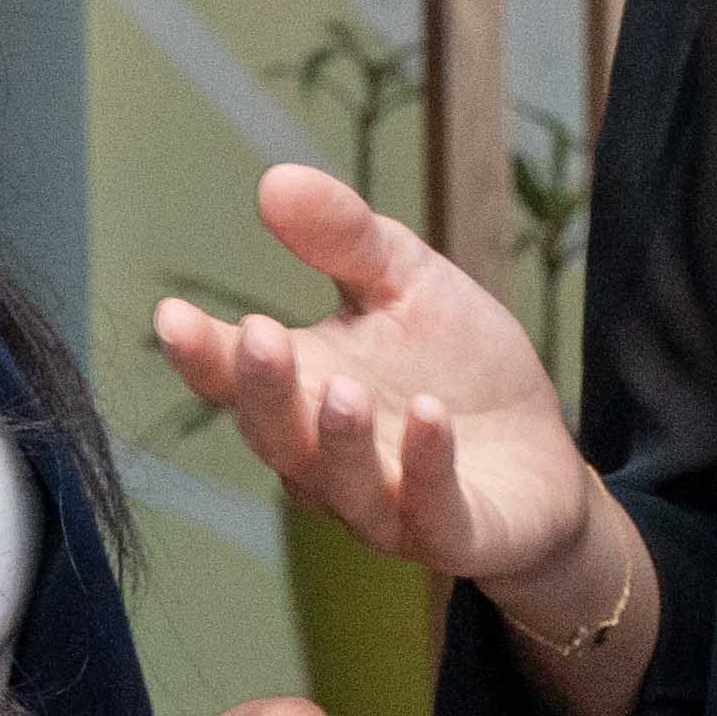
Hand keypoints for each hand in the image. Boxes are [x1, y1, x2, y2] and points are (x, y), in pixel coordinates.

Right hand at [153, 161, 606, 599]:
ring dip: (338, 440)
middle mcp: (327, 460)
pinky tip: (430, 415)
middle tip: (259, 338)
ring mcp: (387, 505)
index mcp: (303, 390)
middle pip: (276, 436)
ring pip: (342, 486)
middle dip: (264, 392)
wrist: (544, 454)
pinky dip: (426, 466)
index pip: (236, 377)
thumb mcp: (407, 282)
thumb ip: (344, 238)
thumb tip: (274, 180)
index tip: (172, 316)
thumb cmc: (458, 365)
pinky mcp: (454, 535)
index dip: (202, 353)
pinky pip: (431, 512)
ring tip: (341, 390)